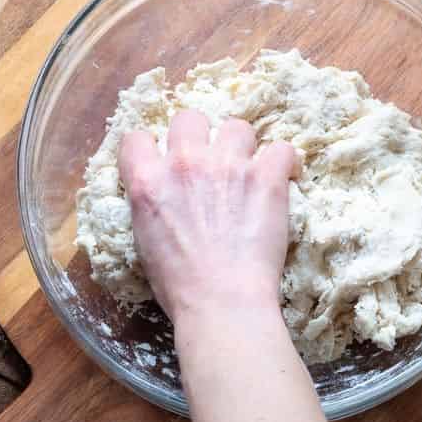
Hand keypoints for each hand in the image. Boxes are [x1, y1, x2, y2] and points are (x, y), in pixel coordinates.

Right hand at [118, 111, 299, 329]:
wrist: (222, 302)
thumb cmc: (180, 288)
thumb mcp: (144, 243)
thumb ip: (151, 207)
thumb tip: (164, 201)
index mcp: (146, 180)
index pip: (136, 137)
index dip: (153, 148)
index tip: (166, 163)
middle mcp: (184, 163)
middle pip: (189, 119)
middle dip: (200, 138)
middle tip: (213, 166)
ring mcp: (227, 166)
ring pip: (237, 127)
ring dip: (243, 148)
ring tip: (250, 174)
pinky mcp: (265, 177)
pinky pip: (282, 149)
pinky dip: (284, 164)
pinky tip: (284, 180)